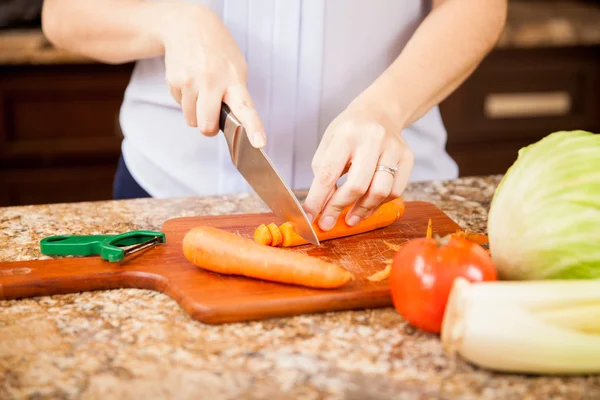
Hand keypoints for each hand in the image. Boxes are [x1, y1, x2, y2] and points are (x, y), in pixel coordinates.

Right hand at [159, 4, 265, 147]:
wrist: (189, 26)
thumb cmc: (219, 54)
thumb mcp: (236, 69)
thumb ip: (237, 97)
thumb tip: (234, 127)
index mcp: (234, 80)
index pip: (246, 109)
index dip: (254, 128)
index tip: (259, 143)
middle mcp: (212, 81)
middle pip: (206, 125)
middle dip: (208, 128)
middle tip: (212, 118)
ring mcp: (191, 81)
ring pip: (191, 120)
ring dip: (196, 113)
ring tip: (201, 90)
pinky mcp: (174, 81)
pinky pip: (180, 105)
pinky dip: (185, 100)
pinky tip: (190, 81)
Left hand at [303, 96, 413, 230]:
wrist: (379, 112)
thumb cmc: (348, 132)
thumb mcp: (328, 144)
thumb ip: (323, 175)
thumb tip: (320, 208)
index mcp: (346, 134)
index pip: (328, 173)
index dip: (317, 199)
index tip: (310, 217)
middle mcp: (372, 138)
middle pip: (357, 185)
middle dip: (339, 208)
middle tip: (328, 222)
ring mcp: (393, 148)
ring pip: (380, 191)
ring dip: (362, 210)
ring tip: (350, 218)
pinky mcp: (408, 157)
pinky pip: (395, 191)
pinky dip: (379, 203)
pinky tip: (368, 205)